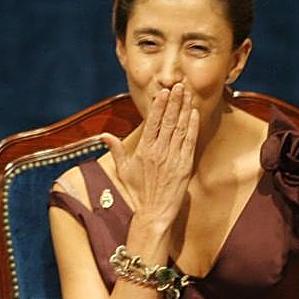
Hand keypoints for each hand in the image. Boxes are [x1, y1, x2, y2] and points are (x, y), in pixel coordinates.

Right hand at [101, 83, 198, 233]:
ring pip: (180, 127)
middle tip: (179, 86)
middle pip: (168, 120)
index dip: (159, 105)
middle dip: (174, 101)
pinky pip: (189, 141)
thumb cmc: (138, 192)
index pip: (152, 122)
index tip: (164, 92)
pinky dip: (192, 126)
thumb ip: (116, 150)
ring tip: (188, 94)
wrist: (154, 212)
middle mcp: (158, 151)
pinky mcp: (184, 165)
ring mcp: (172, 157)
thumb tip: (104, 136)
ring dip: (184, 109)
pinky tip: (194, 114)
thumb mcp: (123, 170)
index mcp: (143, 150)